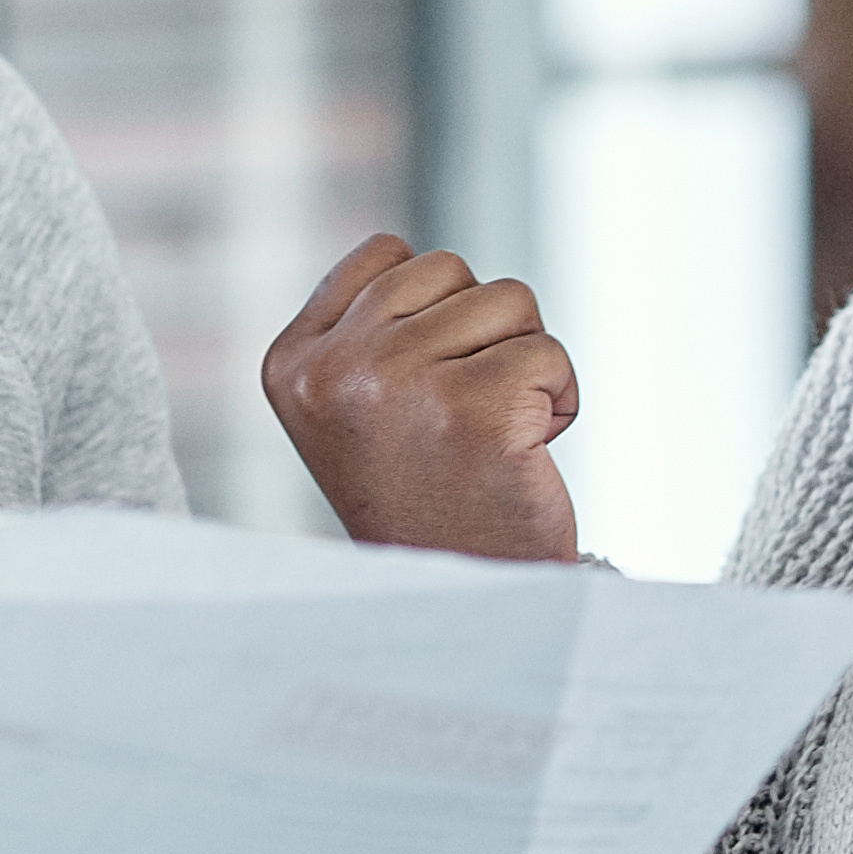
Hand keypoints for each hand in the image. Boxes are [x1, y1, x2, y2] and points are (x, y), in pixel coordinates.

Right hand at [264, 234, 580, 560]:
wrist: (464, 600)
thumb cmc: (424, 500)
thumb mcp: (357, 408)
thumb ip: (369, 329)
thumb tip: (419, 262)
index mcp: (291, 363)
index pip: (386, 253)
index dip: (433, 312)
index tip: (422, 393)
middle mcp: (334, 370)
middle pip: (451, 269)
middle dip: (482, 334)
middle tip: (463, 418)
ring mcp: (399, 385)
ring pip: (510, 301)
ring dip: (524, 364)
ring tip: (493, 435)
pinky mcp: (473, 411)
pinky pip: (550, 353)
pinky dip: (561, 399)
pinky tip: (526, 453)